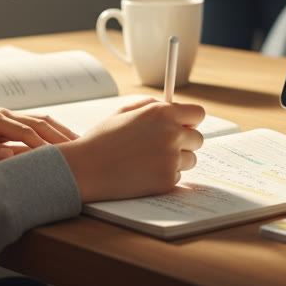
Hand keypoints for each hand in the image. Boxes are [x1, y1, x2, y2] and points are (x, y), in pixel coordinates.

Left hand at [0, 107, 77, 161]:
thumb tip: (9, 156)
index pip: (27, 132)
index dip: (44, 146)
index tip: (61, 159)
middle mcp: (4, 114)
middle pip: (40, 122)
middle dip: (61, 135)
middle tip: (82, 149)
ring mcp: (6, 116)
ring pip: (40, 120)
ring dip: (59, 130)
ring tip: (79, 143)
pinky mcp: (5, 122)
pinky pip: (33, 124)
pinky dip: (50, 130)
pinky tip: (59, 139)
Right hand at [58, 98, 205, 201]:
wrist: (86, 168)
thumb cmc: (103, 139)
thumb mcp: (125, 111)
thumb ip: (153, 106)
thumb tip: (172, 107)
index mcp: (162, 113)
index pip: (198, 113)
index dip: (190, 120)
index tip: (184, 126)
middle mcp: (171, 134)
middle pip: (198, 139)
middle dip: (184, 142)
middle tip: (162, 146)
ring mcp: (171, 158)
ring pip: (190, 160)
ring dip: (176, 160)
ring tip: (149, 160)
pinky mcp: (167, 180)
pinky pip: (177, 177)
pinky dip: (164, 176)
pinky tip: (144, 172)